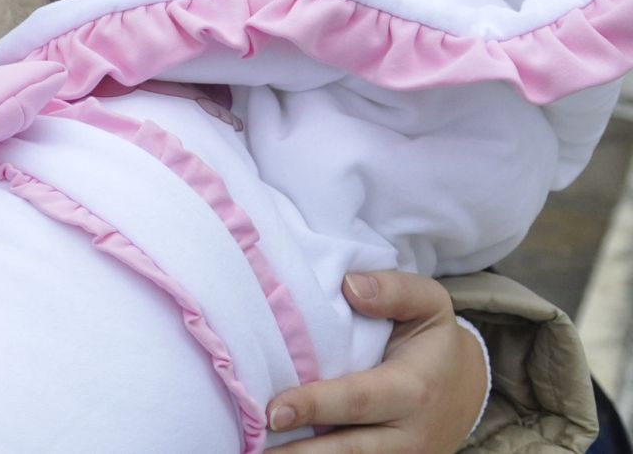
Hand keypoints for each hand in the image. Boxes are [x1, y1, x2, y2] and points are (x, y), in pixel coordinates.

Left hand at [268, 271, 487, 452]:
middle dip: (300, 452)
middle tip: (254, 449)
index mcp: (413, 389)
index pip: (357, 400)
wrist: (469, 389)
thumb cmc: (435, 341)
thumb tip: (350, 286)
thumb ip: (394, 290)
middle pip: (349, 449)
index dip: (314, 406)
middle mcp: (409, 435)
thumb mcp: (430, 303)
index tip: (273, 410)